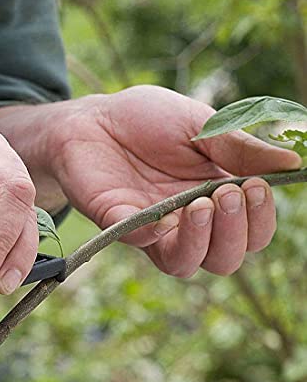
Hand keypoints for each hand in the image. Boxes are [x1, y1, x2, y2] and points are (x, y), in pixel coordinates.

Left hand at [46, 85, 300, 276]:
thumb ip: (239, 148)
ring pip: (186, 264)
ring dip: (203, 241)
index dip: (260, 219)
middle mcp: (187, 221)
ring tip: (202, 204)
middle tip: (228, 193)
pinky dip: (154, 235)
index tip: (257, 186)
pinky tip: (164, 217)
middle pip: (224, 258)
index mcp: (215, 197)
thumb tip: (292, 164)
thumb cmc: (148, 120)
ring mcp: (152, 227)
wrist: (95, 117)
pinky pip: (139, 243)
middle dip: (235, 233)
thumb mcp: (200, 125)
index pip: (251, 231)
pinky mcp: (118, 223)